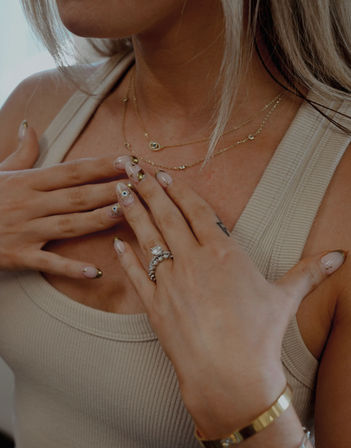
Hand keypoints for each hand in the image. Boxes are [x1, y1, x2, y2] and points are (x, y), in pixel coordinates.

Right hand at [0, 122, 127, 278]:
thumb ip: (20, 152)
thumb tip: (32, 126)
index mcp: (29, 182)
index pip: (73, 171)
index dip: (101, 165)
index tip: (128, 160)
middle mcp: (30, 203)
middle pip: (78, 196)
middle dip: (110, 189)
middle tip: (141, 185)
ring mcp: (25, 230)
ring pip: (69, 224)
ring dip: (99, 219)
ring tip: (126, 213)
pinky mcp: (18, 255)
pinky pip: (48, 262)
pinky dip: (71, 268)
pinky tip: (95, 271)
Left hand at [113, 159, 345, 438]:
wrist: (231, 375)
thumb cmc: (259, 335)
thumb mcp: (285, 298)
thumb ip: (307, 272)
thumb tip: (337, 257)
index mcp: (223, 253)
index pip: (196, 211)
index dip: (180, 191)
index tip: (165, 175)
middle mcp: (193, 261)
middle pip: (167, 217)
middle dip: (149, 191)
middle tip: (134, 171)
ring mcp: (170, 282)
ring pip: (147, 239)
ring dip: (132, 213)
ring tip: (119, 194)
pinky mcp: (155, 306)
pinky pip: (136, 276)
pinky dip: (125, 259)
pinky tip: (115, 244)